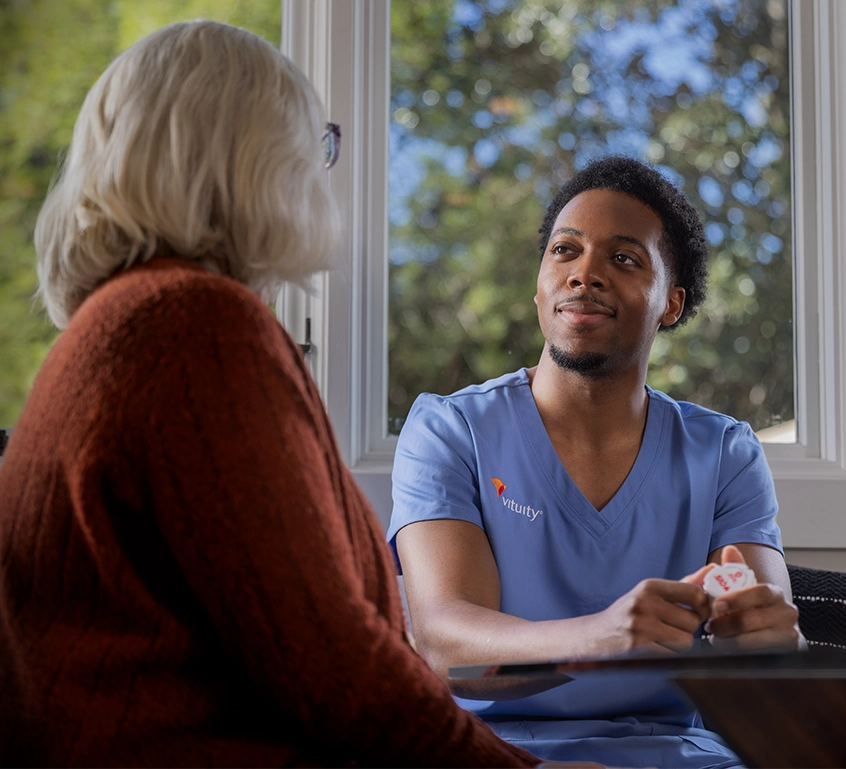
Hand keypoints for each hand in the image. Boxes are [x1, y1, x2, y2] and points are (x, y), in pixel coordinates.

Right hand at [595, 565, 712, 654]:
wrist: (594, 637)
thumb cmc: (628, 615)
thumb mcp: (650, 595)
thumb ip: (683, 586)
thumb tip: (712, 570)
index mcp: (649, 586)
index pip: (695, 593)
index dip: (702, 606)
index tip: (696, 612)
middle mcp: (644, 603)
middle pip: (693, 621)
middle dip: (688, 629)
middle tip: (672, 629)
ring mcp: (640, 626)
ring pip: (686, 641)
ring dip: (679, 645)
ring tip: (662, 640)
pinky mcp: (638, 649)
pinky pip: (673, 656)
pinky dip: (668, 656)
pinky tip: (654, 650)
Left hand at [704, 545, 800, 651]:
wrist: (776, 635)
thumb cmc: (753, 610)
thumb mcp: (744, 590)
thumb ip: (736, 570)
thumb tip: (729, 550)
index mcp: (775, 594)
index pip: (759, 592)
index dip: (737, 598)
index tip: (717, 605)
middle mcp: (788, 613)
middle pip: (751, 620)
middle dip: (724, 624)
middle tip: (710, 627)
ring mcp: (790, 635)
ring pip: (752, 642)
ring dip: (728, 641)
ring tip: (716, 639)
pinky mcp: (789, 654)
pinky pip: (759, 656)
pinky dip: (738, 654)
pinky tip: (729, 650)